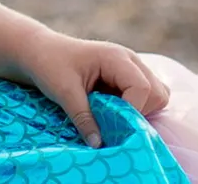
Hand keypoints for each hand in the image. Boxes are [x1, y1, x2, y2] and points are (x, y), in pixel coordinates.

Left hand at [16, 27, 170, 148]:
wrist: (40, 51)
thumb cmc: (49, 63)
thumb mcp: (63, 91)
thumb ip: (83, 117)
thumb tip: (99, 145)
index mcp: (115, 57)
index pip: (143, 88)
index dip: (133, 110)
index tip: (112, 123)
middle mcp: (129, 60)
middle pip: (157, 93)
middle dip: (140, 112)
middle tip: (112, 118)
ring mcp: (130, 68)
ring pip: (157, 95)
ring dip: (140, 110)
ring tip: (111, 113)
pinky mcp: (127, 79)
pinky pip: (147, 98)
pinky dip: (136, 108)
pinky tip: (113, 109)